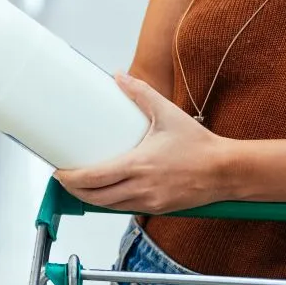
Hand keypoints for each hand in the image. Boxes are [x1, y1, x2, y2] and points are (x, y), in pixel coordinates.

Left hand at [54, 75, 236, 213]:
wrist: (226, 170)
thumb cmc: (198, 144)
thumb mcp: (167, 113)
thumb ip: (141, 93)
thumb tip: (119, 76)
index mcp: (139, 166)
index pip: (94, 178)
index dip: (71, 178)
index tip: (59, 171)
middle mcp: (141, 188)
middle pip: (95, 197)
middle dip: (74, 190)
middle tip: (63, 177)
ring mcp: (149, 201)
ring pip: (109, 206)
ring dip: (91, 198)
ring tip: (79, 184)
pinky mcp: (157, 208)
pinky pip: (125, 208)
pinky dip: (110, 202)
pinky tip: (105, 191)